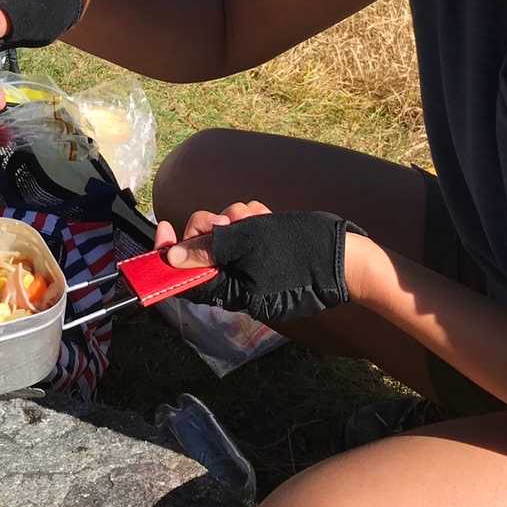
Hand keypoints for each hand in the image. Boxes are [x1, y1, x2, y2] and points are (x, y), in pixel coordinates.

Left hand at [156, 206, 364, 323]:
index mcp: (228, 290)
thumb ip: (207, 251)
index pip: (185, 279)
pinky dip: (253, 219)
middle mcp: (236, 279)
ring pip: (225, 233)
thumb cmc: (296, 252)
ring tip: (255, 218)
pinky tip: (268, 217)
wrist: (343, 256)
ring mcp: (252, 263)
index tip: (163, 227)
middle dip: (209, 228)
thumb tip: (171, 259)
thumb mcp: (247, 246)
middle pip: (202, 249)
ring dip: (235, 219)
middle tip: (224, 222)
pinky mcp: (265, 248)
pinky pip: (246, 229)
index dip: (168, 253)